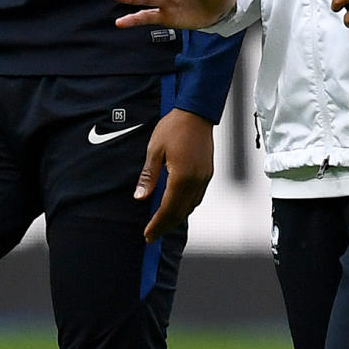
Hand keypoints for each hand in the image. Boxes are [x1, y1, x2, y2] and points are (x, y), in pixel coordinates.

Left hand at [134, 108, 213, 241]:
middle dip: (165, 226)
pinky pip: (196, 197)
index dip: (157, 224)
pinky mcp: (207, 173)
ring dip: (176, 218)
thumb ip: (148, 177)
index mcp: (181, 177)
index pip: (168, 209)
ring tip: (162, 224)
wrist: (196, 113)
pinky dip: (185, 207)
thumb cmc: (174, 128)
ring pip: (190, 207)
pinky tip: (176, 207)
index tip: (147, 235)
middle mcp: (195, 181)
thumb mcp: (155, 151)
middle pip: (180, 213)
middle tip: (152, 236)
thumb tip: (141, 197)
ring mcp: (204, 178)